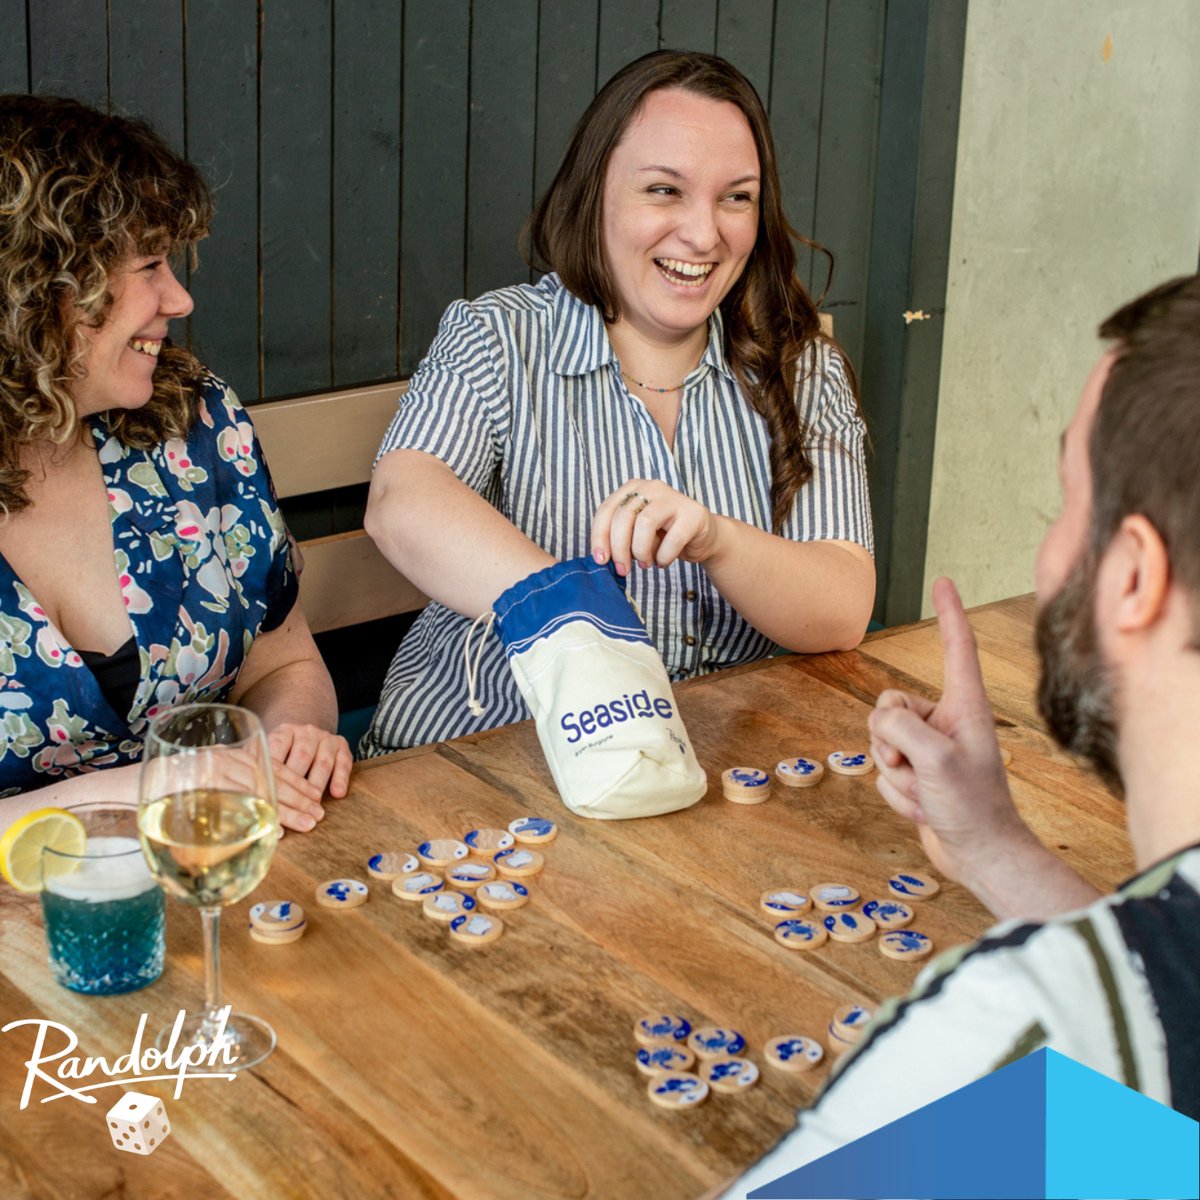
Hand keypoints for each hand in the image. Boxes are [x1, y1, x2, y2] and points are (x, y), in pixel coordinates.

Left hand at [267, 724, 352, 832]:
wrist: (302, 738)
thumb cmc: (279, 757)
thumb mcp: (264, 757)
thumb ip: (257, 773)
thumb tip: (243, 802)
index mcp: (283, 733)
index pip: (277, 752)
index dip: (274, 777)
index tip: (270, 799)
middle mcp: (305, 732)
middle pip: (301, 757)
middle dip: (298, 786)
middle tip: (294, 810)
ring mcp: (325, 737)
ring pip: (322, 761)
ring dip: (318, 786)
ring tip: (314, 808)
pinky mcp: (341, 745)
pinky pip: (344, 762)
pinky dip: (341, 778)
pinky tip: (337, 793)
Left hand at [591, 479, 719, 576]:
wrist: (703, 537)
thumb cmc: (665, 536)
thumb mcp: (636, 534)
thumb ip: (619, 538)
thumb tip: (602, 558)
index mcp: (632, 489)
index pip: (606, 510)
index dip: (599, 536)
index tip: (600, 560)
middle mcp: (651, 487)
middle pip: (623, 517)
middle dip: (619, 548)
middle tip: (622, 569)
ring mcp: (673, 498)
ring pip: (644, 523)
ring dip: (641, 551)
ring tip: (646, 563)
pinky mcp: (692, 514)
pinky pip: (672, 538)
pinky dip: (664, 556)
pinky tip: (663, 561)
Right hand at [867, 578, 1029, 883]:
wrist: (980, 856)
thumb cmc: (973, 807)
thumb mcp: (936, 759)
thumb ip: (901, 728)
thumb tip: (884, 724)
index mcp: (965, 707)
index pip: (956, 649)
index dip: (949, 614)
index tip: (943, 583)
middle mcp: (946, 722)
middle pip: (889, 705)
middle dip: (890, 741)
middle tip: (916, 766)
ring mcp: (930, 749)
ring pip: (881, 742)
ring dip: (894, 774)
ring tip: (926, 793)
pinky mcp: (918, 774)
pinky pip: (883, 771)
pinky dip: (897, 793)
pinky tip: (923, 808)